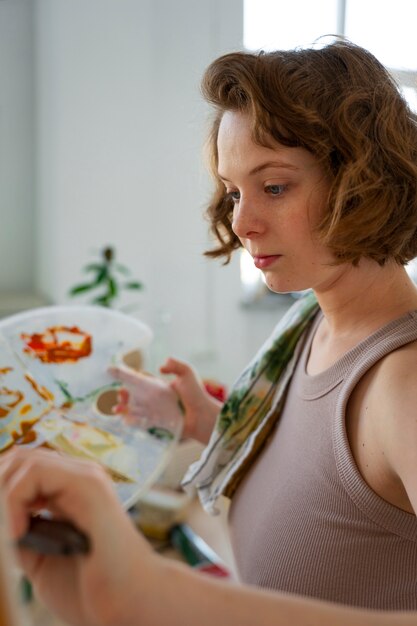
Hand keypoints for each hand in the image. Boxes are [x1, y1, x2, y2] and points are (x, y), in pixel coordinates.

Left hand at [0, 448, 154, 625]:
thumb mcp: (39, 559)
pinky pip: (36, 473)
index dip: (0, 489)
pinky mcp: (88, 484)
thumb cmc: (90, 589)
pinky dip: (13, 499)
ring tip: (6, 530)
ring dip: (3, 493)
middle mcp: (78, 477)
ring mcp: (85, 477)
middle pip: (20, 458)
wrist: (129, 603)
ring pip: (25, 460)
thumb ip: (18, 534)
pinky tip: (19, 531)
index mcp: (69, 492)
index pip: (22, 469)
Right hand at [109, 357, 222, 443]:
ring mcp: (152, 411)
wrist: (203, 417)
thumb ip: (176, 365)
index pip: (136, 378)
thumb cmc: (197, 394)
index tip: (109, 369)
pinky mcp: (155, 423)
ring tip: (118, 407)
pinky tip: (126, 418)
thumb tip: (160, 366)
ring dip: (122, 407)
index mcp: (157, 385)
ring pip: (131, 408)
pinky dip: (130, 421)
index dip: (123, 373)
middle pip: (130, 394)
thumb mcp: (187, 373)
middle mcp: (152, 397)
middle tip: (120, 393)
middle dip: (121, 393)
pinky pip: (138, 422)